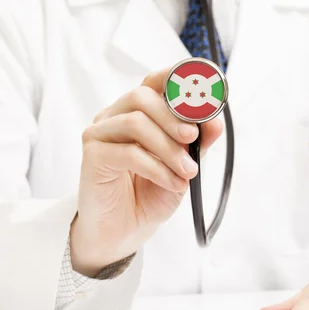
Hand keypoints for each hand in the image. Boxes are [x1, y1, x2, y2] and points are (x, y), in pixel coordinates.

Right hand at [71, 69, 223, 275]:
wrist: (124, 231)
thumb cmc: (150, 194)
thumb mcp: (183, 166)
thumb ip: (197, 143)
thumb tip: (215, 121)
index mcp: (136, 112)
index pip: (153, 82)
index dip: (175, 78)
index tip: (202, 89)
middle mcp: (115, 117)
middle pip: (141, 96)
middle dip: (173, 116)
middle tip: (192, 138)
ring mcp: (100, 134)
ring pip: (135, 122)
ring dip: (169, 148)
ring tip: (187, 171)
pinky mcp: (92, 157)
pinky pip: (128, 153)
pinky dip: (157, 168)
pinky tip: (172, 183)